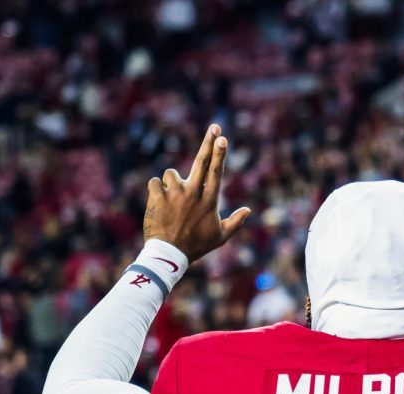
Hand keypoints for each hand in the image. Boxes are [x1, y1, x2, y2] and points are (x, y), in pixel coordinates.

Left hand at [144, 125, 250, 261]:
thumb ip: (235, 222)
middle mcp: (193, 193)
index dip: (220, 153)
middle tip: (214, 127)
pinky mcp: (158, 197)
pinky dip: (155, 190)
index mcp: (209, 200)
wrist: (169, 255)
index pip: (216, 172)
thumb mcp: (220, 237)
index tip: (223, 138)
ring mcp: (175, 194)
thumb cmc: (196, 246)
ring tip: (171, 202)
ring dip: (170, 183)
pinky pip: (154, 182)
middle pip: (201, 161)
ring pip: (171, 173)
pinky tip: (158, 204)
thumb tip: (248, 210)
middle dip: (209, 143)